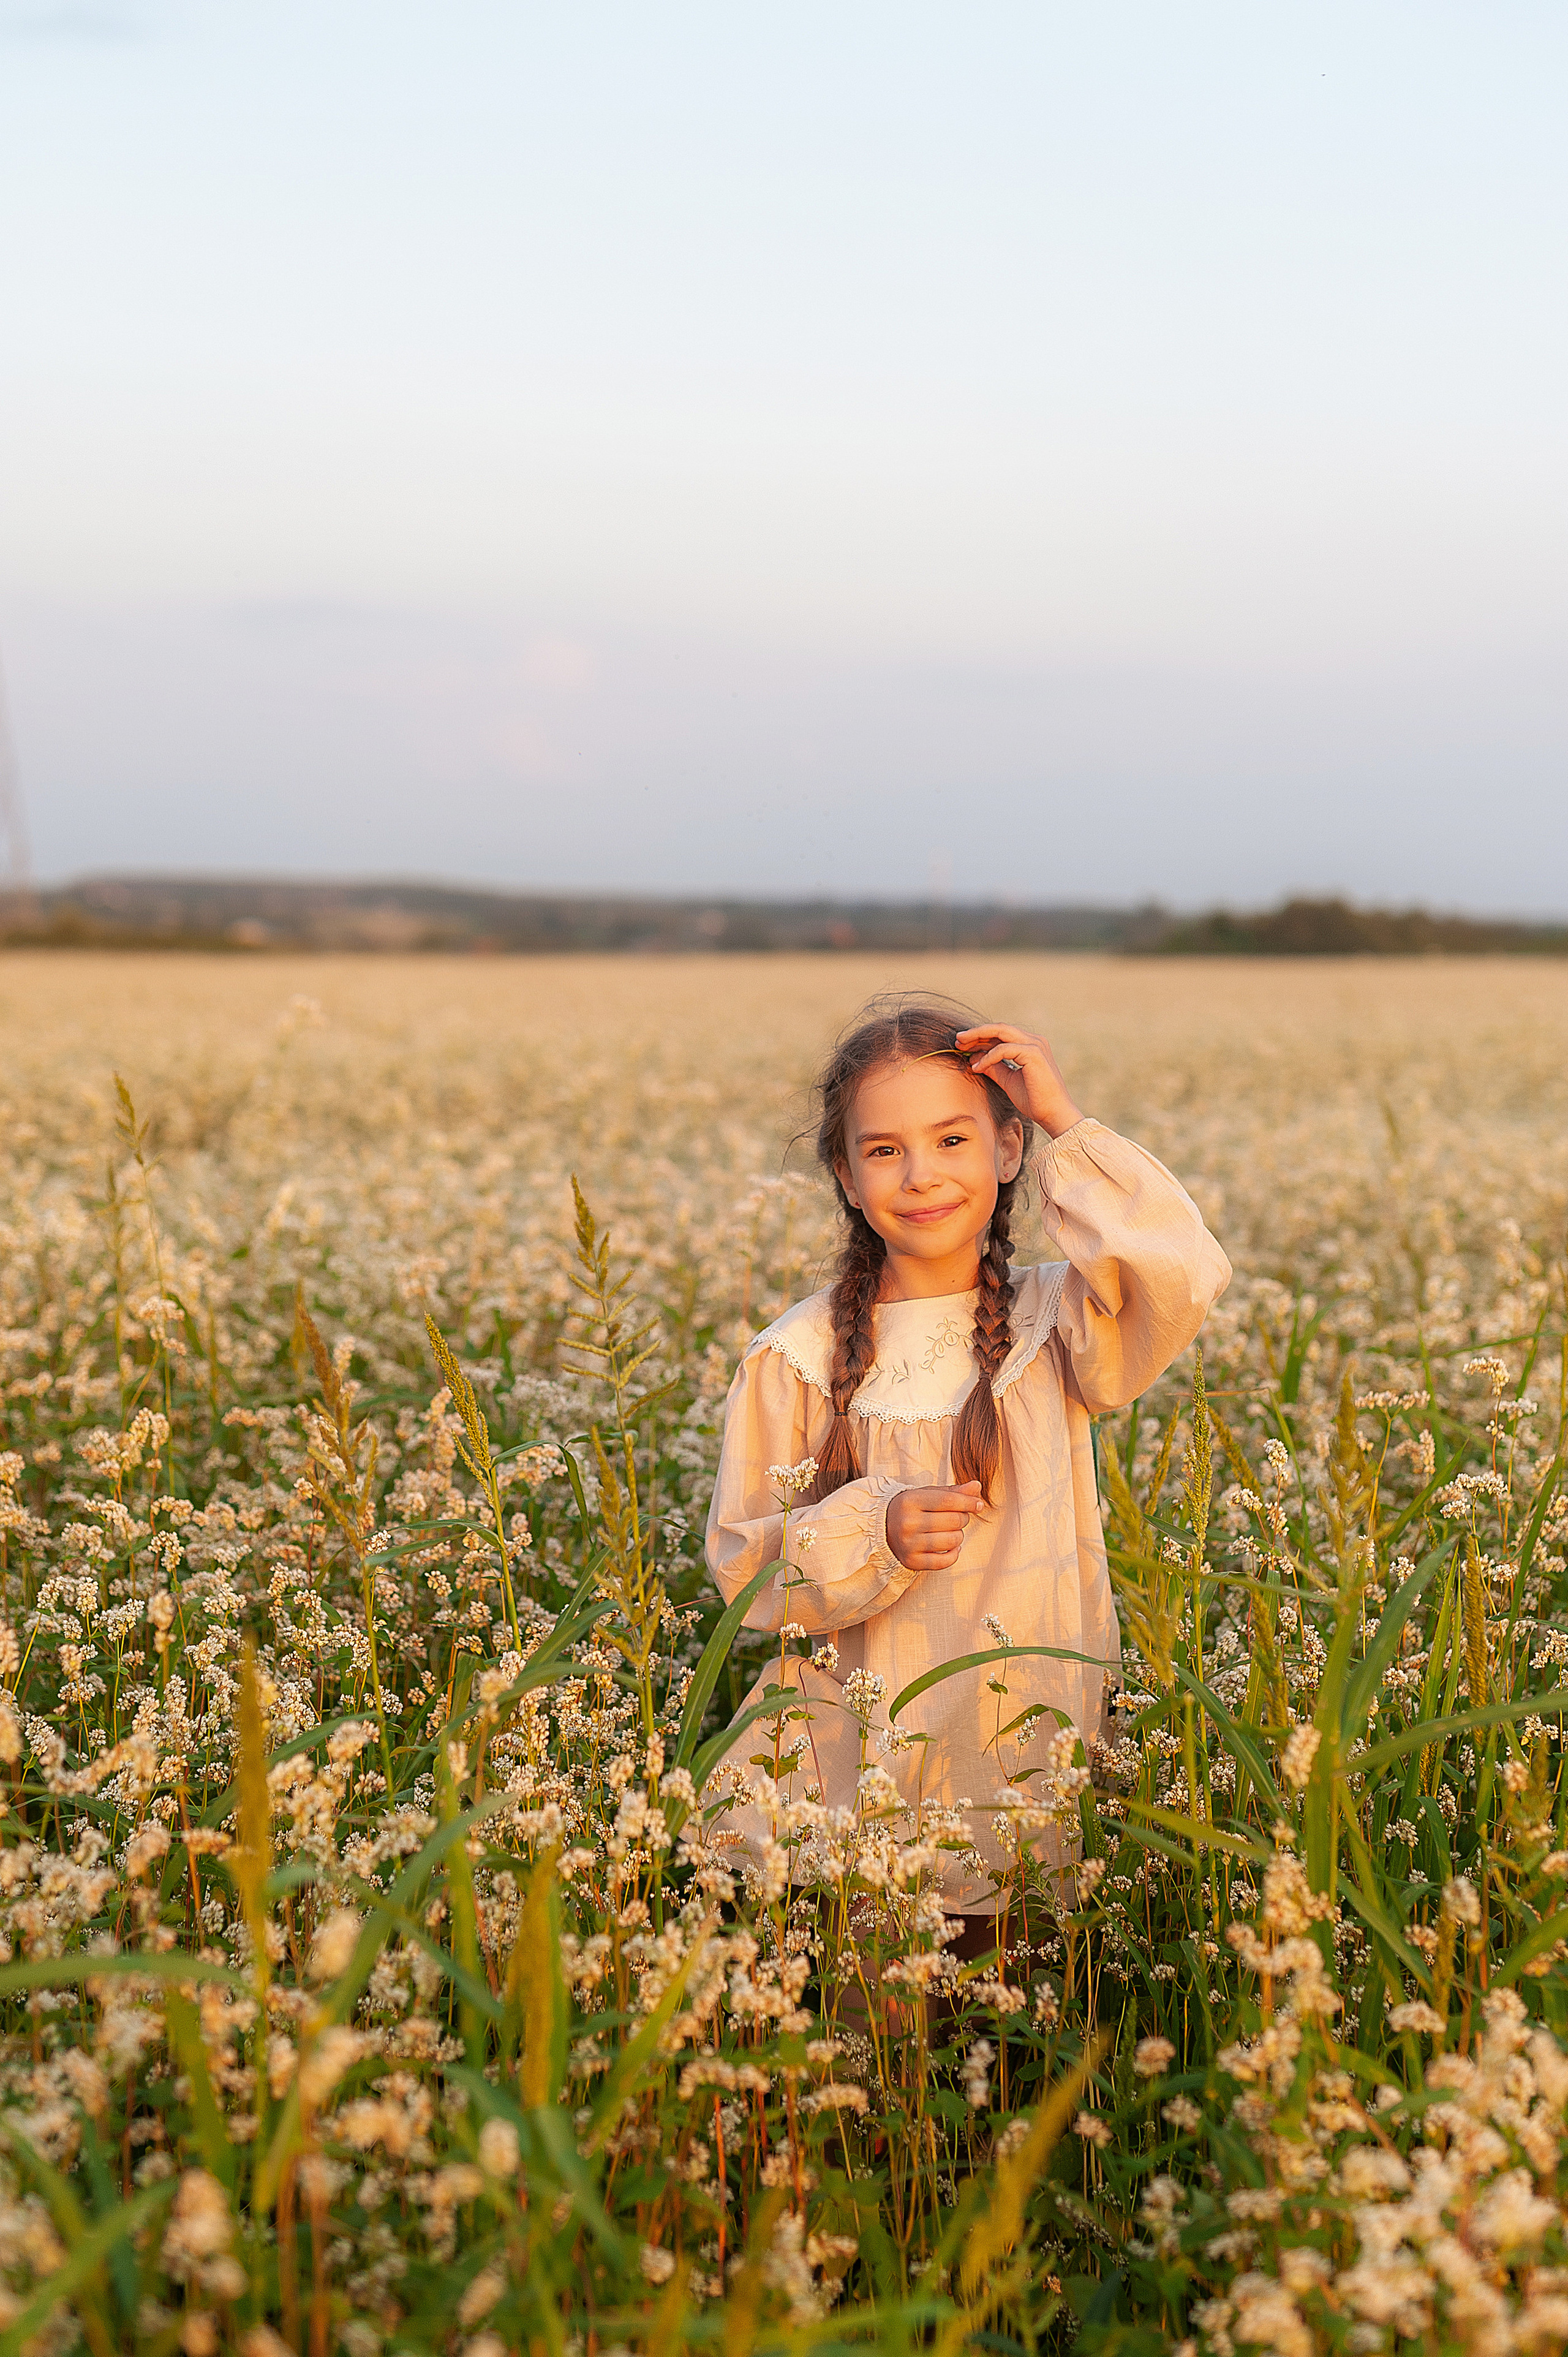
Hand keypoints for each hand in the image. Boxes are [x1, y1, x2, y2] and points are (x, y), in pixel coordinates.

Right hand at [886, 1482, 983, 1571]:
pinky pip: (945, 1561)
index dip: (968, 1502)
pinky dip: (954, 1554)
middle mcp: (908, 1523)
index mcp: (910, 1501)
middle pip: (953, 1521)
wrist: (882, 1529)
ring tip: (950, 1531)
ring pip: (952, 1541)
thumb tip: (977, 1486)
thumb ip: (952, 1491)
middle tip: (958, 1517)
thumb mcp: (927, 1495)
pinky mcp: (912, 1561)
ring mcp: (909, 1544)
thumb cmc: (911, 1509)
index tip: (978, 1504)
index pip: (948, 1500)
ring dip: (958, 1536)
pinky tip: (951, 1547)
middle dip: (963, 1518)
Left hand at [954, 1022, 1083, 1138]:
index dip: (980, 1037)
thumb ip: (994, 1068)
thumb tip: (974, 1059)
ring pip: (1000, 1032)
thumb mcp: (1008, 1080)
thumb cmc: (1034, 1099)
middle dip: (976, 1032)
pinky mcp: (1033, 1053)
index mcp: (1030, 1045)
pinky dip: (988, 1057)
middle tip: (957, 1040)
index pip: (1001, 1034)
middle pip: (999, 1028)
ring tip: (961, 1047)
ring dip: (978, 1037)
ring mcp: (1035, 1045)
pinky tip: (977, 1067)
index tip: (962, 1044)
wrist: (1053, 1114)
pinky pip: (1003, 1049)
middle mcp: (1034, 1040)